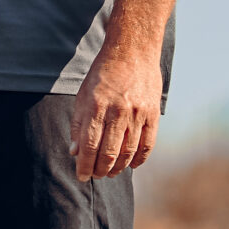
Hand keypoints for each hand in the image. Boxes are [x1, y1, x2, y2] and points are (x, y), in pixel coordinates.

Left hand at [69, 43, 162, 180]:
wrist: (132, 51)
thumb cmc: (102, 75)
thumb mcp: (83, 96)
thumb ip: (78, 125)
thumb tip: (75, 152)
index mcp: (96, 106)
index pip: (89, 146)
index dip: (85, 165)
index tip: (82, 176)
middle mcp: (117, 111)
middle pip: (108, 153)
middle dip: (100, 170)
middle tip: (96, 176)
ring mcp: (138, 113)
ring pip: (128, 152)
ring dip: (118, 167)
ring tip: (110, 172)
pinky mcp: (153, 113)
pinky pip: (147, 144)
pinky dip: (139, 159)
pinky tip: (131, 165)